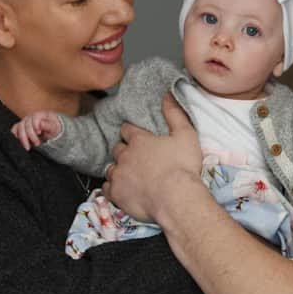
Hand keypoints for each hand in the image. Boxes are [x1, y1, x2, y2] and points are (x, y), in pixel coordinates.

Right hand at [10, 111, 61, 149]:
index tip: (39, 133)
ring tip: (28, 147)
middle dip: (30, 135)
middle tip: (37, 144)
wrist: (51, 130)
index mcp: (40, 114)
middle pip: (26, 124)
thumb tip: (41, 124)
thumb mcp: (55, 127)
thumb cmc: (53, 128)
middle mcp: (30, 117)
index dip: (36, 125)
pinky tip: (19, 143)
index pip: (35, 118)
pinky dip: (15, 136)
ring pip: (19, 128)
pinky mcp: (20, 127)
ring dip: (22, 138)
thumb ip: (48, 125)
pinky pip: (14, 130)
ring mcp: (24, 121)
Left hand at [103, 93, 202, 222]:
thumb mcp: (185, 135)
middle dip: (124, 150)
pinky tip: (121, 188)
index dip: (132, 132)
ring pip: (110, 168)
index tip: (136, 136)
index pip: (127, 129)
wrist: (176, 199)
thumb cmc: (183, 166)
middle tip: (135, 156)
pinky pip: (107, 187)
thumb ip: (175, 113)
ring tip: (128, 173)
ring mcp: (118, 175)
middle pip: (117, 148)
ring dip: (118, 168)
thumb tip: (167, 94)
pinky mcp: (116, 193)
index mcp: (139, 140)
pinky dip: (112, 187)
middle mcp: (125, 155)